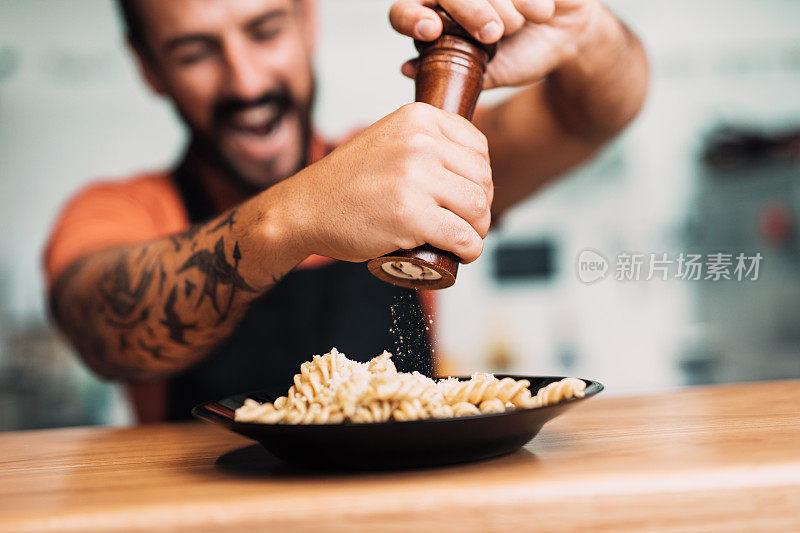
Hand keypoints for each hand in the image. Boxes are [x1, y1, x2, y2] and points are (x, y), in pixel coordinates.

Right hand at [284, 103, 492, 263]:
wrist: (305, 209)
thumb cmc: (348, 182)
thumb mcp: (389, 140)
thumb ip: (424, 140)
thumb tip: (471, 164)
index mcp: (418, 117)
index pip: (479, 148)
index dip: (479, 179)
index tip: (465, 197)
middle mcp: (420, 141)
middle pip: (482, 179)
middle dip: (481, 207)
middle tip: (465, 224)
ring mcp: (415, 177)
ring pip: (478, 208)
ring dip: (477, 230)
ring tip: (462, 238)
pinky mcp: (411, 214)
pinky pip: (463, 236)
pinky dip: (470, 251)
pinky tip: (462, 254)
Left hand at [389, 0, 605, 88]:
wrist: (566, 39)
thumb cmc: (520, 55)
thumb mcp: (487, 74)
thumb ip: (452, 73)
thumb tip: (407, 68)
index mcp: (436, 17)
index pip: (404, 12)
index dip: (411, 18)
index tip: (430, 31)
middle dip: (469, 12)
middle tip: (492, 35)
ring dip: (503, 10)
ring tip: (520, 26)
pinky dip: (527, 1)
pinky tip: (539, 12)